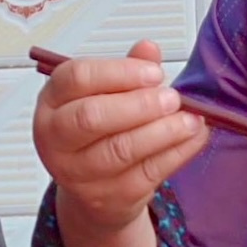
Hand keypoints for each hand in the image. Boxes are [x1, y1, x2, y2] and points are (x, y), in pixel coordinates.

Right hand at [35, 41, 204, 246]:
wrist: (95, 192)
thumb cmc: (99, 133)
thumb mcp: (105, 95)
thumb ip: (126, 71)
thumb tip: (148, 49)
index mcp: (52, 101)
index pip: (77, 78)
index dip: (119, 73)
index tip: (154, 73)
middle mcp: (55, 138)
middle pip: (92, 116)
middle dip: (140, 105)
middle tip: (172, 99)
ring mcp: (78, 172)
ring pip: (121, 149)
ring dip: (163, 131)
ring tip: (190, 119)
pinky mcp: (108, 197)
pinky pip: (146, 173)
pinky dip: (177, 153)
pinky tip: (193, 138)